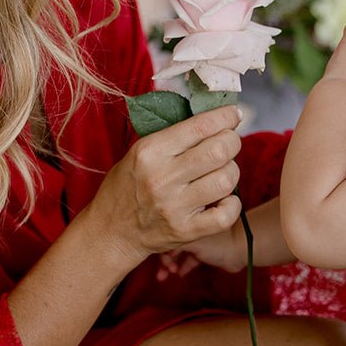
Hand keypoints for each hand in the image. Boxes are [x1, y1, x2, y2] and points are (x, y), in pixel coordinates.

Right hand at [90, 106, 243, 272]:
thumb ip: (174, 136)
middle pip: (219, 150)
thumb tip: (215, 118)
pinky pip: (226, 215)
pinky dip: (232, 204)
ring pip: (226, 180)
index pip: (200, 126)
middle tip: (228, 144)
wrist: (112, 231)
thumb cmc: (128, 186)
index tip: (233, 115)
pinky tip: (222, 199)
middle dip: (232, 142)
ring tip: (220, 172)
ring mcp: (174, 207)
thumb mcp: (139, 152)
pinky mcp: (185, 231)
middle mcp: (162, 178)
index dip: (225, 117)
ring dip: (231, 172)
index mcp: (150, 152)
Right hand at [158, 223, 246, 277]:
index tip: (155, 253)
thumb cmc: (216, 243)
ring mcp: (198, 242)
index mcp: (186, 221)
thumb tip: (154, 243)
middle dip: (161, 255)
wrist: (239, 252)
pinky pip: (189, 261)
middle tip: (161, 269)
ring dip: (170, 264)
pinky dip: (183, 267)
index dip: (158, 242)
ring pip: (178, 253)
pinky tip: (179, 274)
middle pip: (169, 242)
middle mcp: (190, 229)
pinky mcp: (205, 254)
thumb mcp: (190, 241)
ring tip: (163, 276)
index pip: (165, 230)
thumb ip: (172, 241)